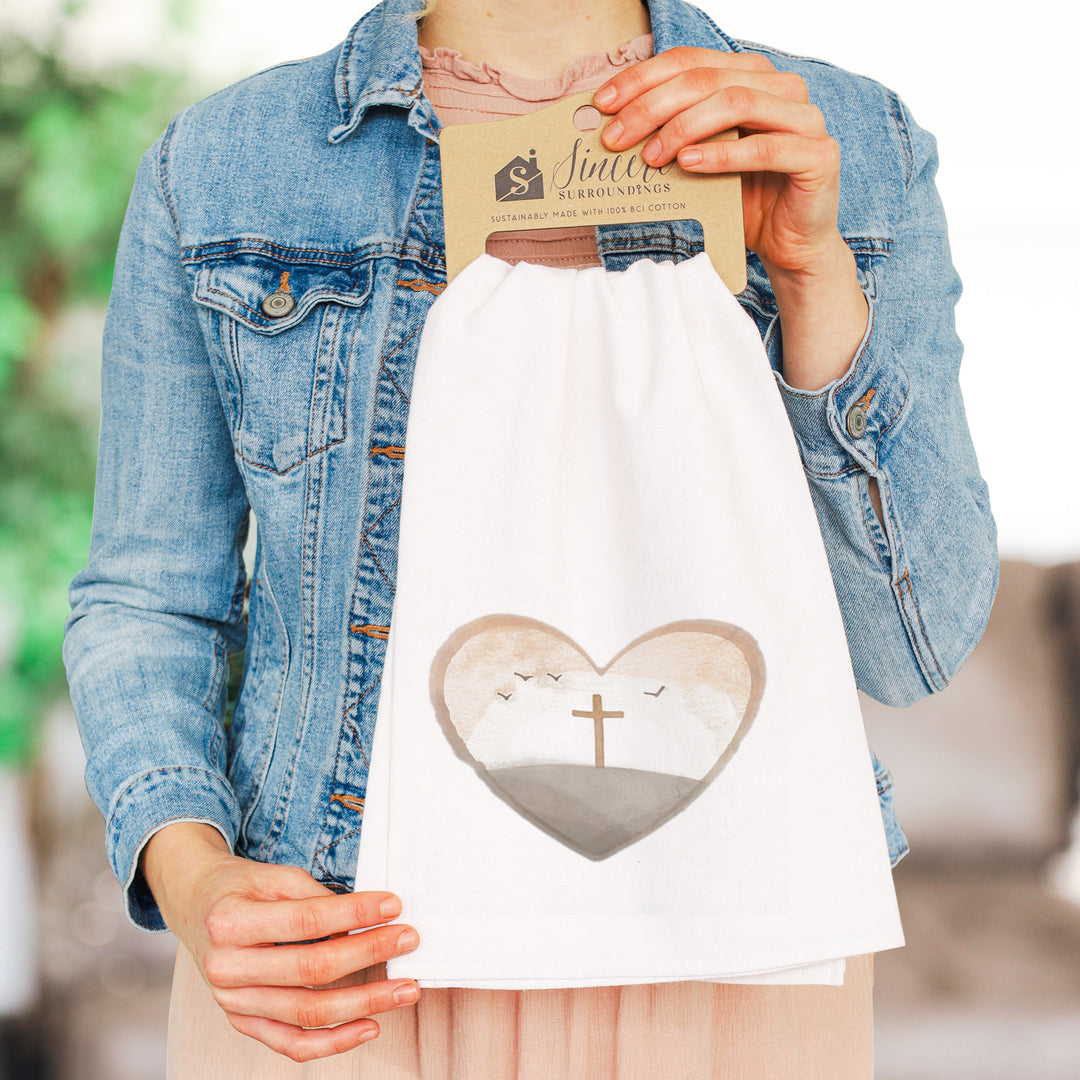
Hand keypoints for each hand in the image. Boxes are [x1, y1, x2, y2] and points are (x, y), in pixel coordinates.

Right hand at [141, 822, 419, 1062]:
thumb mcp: (273, 876)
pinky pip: (291, 1044)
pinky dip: (333, 1043)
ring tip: (403, 990)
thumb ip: (315, 898)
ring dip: (364, 1003)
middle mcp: (227, 968)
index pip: (307, 921)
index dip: (354, 914)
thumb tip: (365, 919)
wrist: (196, 907)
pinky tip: (370, 1026)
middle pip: (311, 970)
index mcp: (230, 922)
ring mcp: (233, 1002)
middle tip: (408, 941)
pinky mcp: (243, 1023)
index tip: (392, 906)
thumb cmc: (239, 888)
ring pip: (307, 1013)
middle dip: (368, 954)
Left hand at [593, 48, 868, 389]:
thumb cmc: (744, 200)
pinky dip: (721, 154)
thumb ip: (673, 137)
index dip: (643, 78)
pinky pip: (764, 148)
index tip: (604, 103)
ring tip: (651, 156)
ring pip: (735, 102)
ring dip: (684, 127)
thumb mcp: (700, 162)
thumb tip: (616, 130)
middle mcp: (781, 87)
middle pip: (706, 79)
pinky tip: (688, 163)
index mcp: (750, 76)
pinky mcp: (818, 155)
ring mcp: (804, 118)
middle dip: (652, 106)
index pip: (690, 61)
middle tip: (617, 137)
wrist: (790, 244)